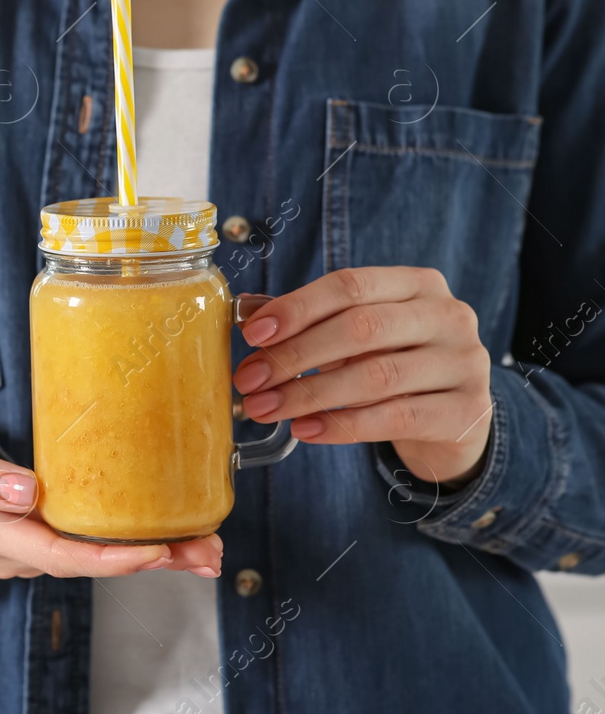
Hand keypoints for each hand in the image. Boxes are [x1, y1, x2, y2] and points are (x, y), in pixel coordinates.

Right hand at [0, 415, 222, 579]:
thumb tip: (26, 494)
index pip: (61, 557)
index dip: (114, 558)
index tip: (159, 550)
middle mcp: (12, 552)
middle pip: (91, 565)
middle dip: (155, 561)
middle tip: (211, 551)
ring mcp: (21, 548)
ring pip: (92, 557)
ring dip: (150, 553)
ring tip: (204, 543)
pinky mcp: (30, 534)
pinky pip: (83, 543)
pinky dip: (125, 539)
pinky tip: (159, 531)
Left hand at [232, 267, 491, 484]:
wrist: (453, 419)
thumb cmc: (395, 364)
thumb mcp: (359, 336)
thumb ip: (311, 323)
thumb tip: (248, 318)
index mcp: (418, 284)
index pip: (351, 285)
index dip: (297, 308)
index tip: (253, 334)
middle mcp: (448, 315)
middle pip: (362, 328)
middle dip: (295, 355)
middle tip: (250, 380)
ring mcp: (464, 362)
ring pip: (375, 376)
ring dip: (309, 394)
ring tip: (265, 409)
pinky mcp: (466, 410)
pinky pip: (394, 417)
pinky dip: (342, 426)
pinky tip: (305, 430)